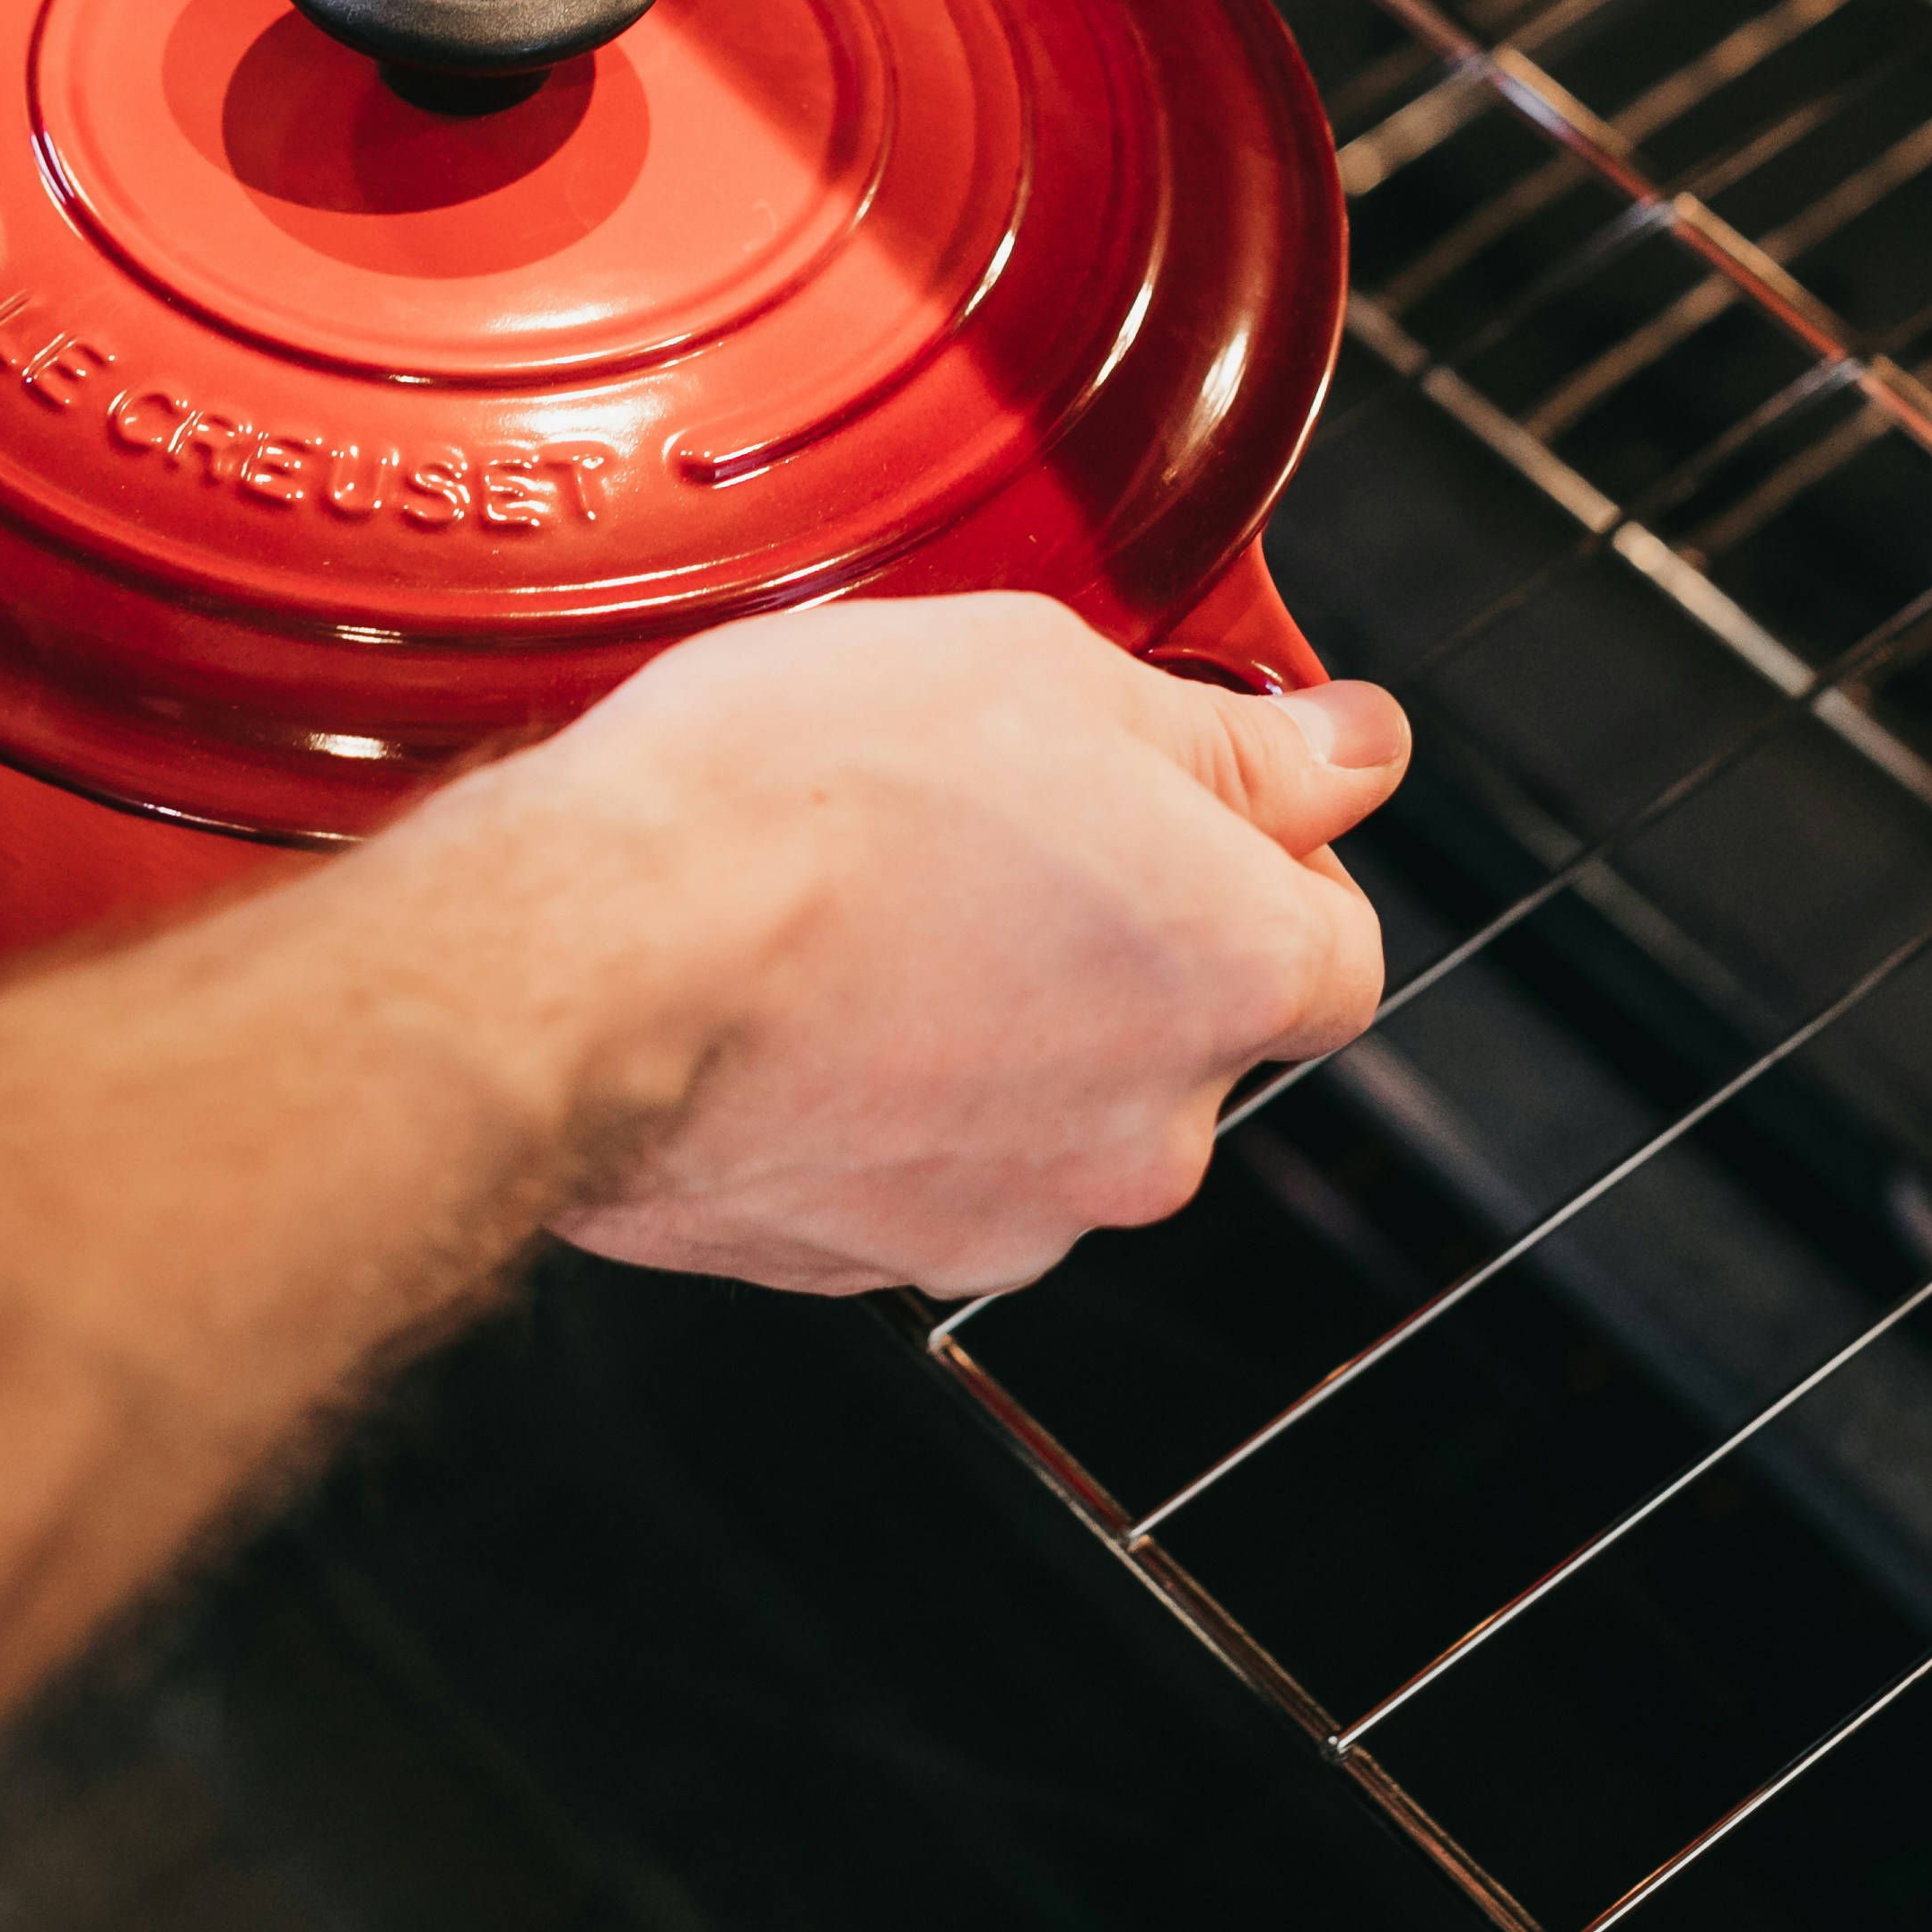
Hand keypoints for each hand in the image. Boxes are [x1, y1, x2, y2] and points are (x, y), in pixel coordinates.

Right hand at [456, 593, 1408, 1297]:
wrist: (582, 960)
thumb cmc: (797, 798)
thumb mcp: (1044, 669)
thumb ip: (1228, 736)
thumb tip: (1349, 748)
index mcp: (1231, 972)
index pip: (1334, 945)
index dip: (1262, 861)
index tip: (1179, 802)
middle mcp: (1149, 1129)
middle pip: (1185, 1033)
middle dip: (1110, 942)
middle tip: (981, 830)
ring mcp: (1007, 1214)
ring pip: (1047, 1106)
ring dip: (990, 1022)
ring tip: (861, 908)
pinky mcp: (866, 1263)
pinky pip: (914, 1165)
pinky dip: (877, 1095)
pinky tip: (794, 997)